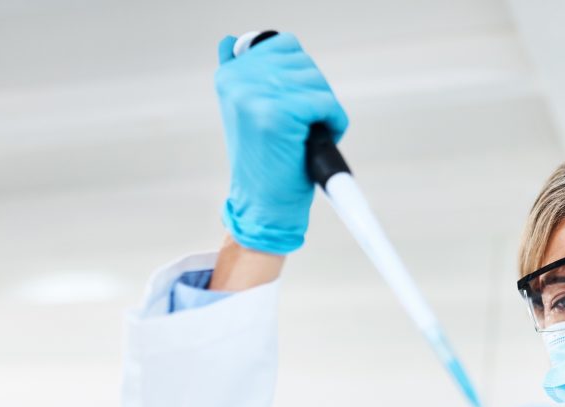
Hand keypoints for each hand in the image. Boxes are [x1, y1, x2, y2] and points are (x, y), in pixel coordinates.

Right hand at [215, 33, 347, 253]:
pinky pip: (325, 103)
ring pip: (317, 82)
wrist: (265, 207)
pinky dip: (334, 123)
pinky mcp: (277, 113)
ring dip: (323, 110)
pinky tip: (316, 141)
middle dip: (313, 94)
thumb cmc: (266, 162)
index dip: (300, 79)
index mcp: (229, 74)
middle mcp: (238, 79)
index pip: (285, 46)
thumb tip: (234, 42)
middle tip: (300, 127)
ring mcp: (255, 95)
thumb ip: (247, 76)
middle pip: (304, 62)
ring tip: (304, 136)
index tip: (291, 109)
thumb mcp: (248, 111)